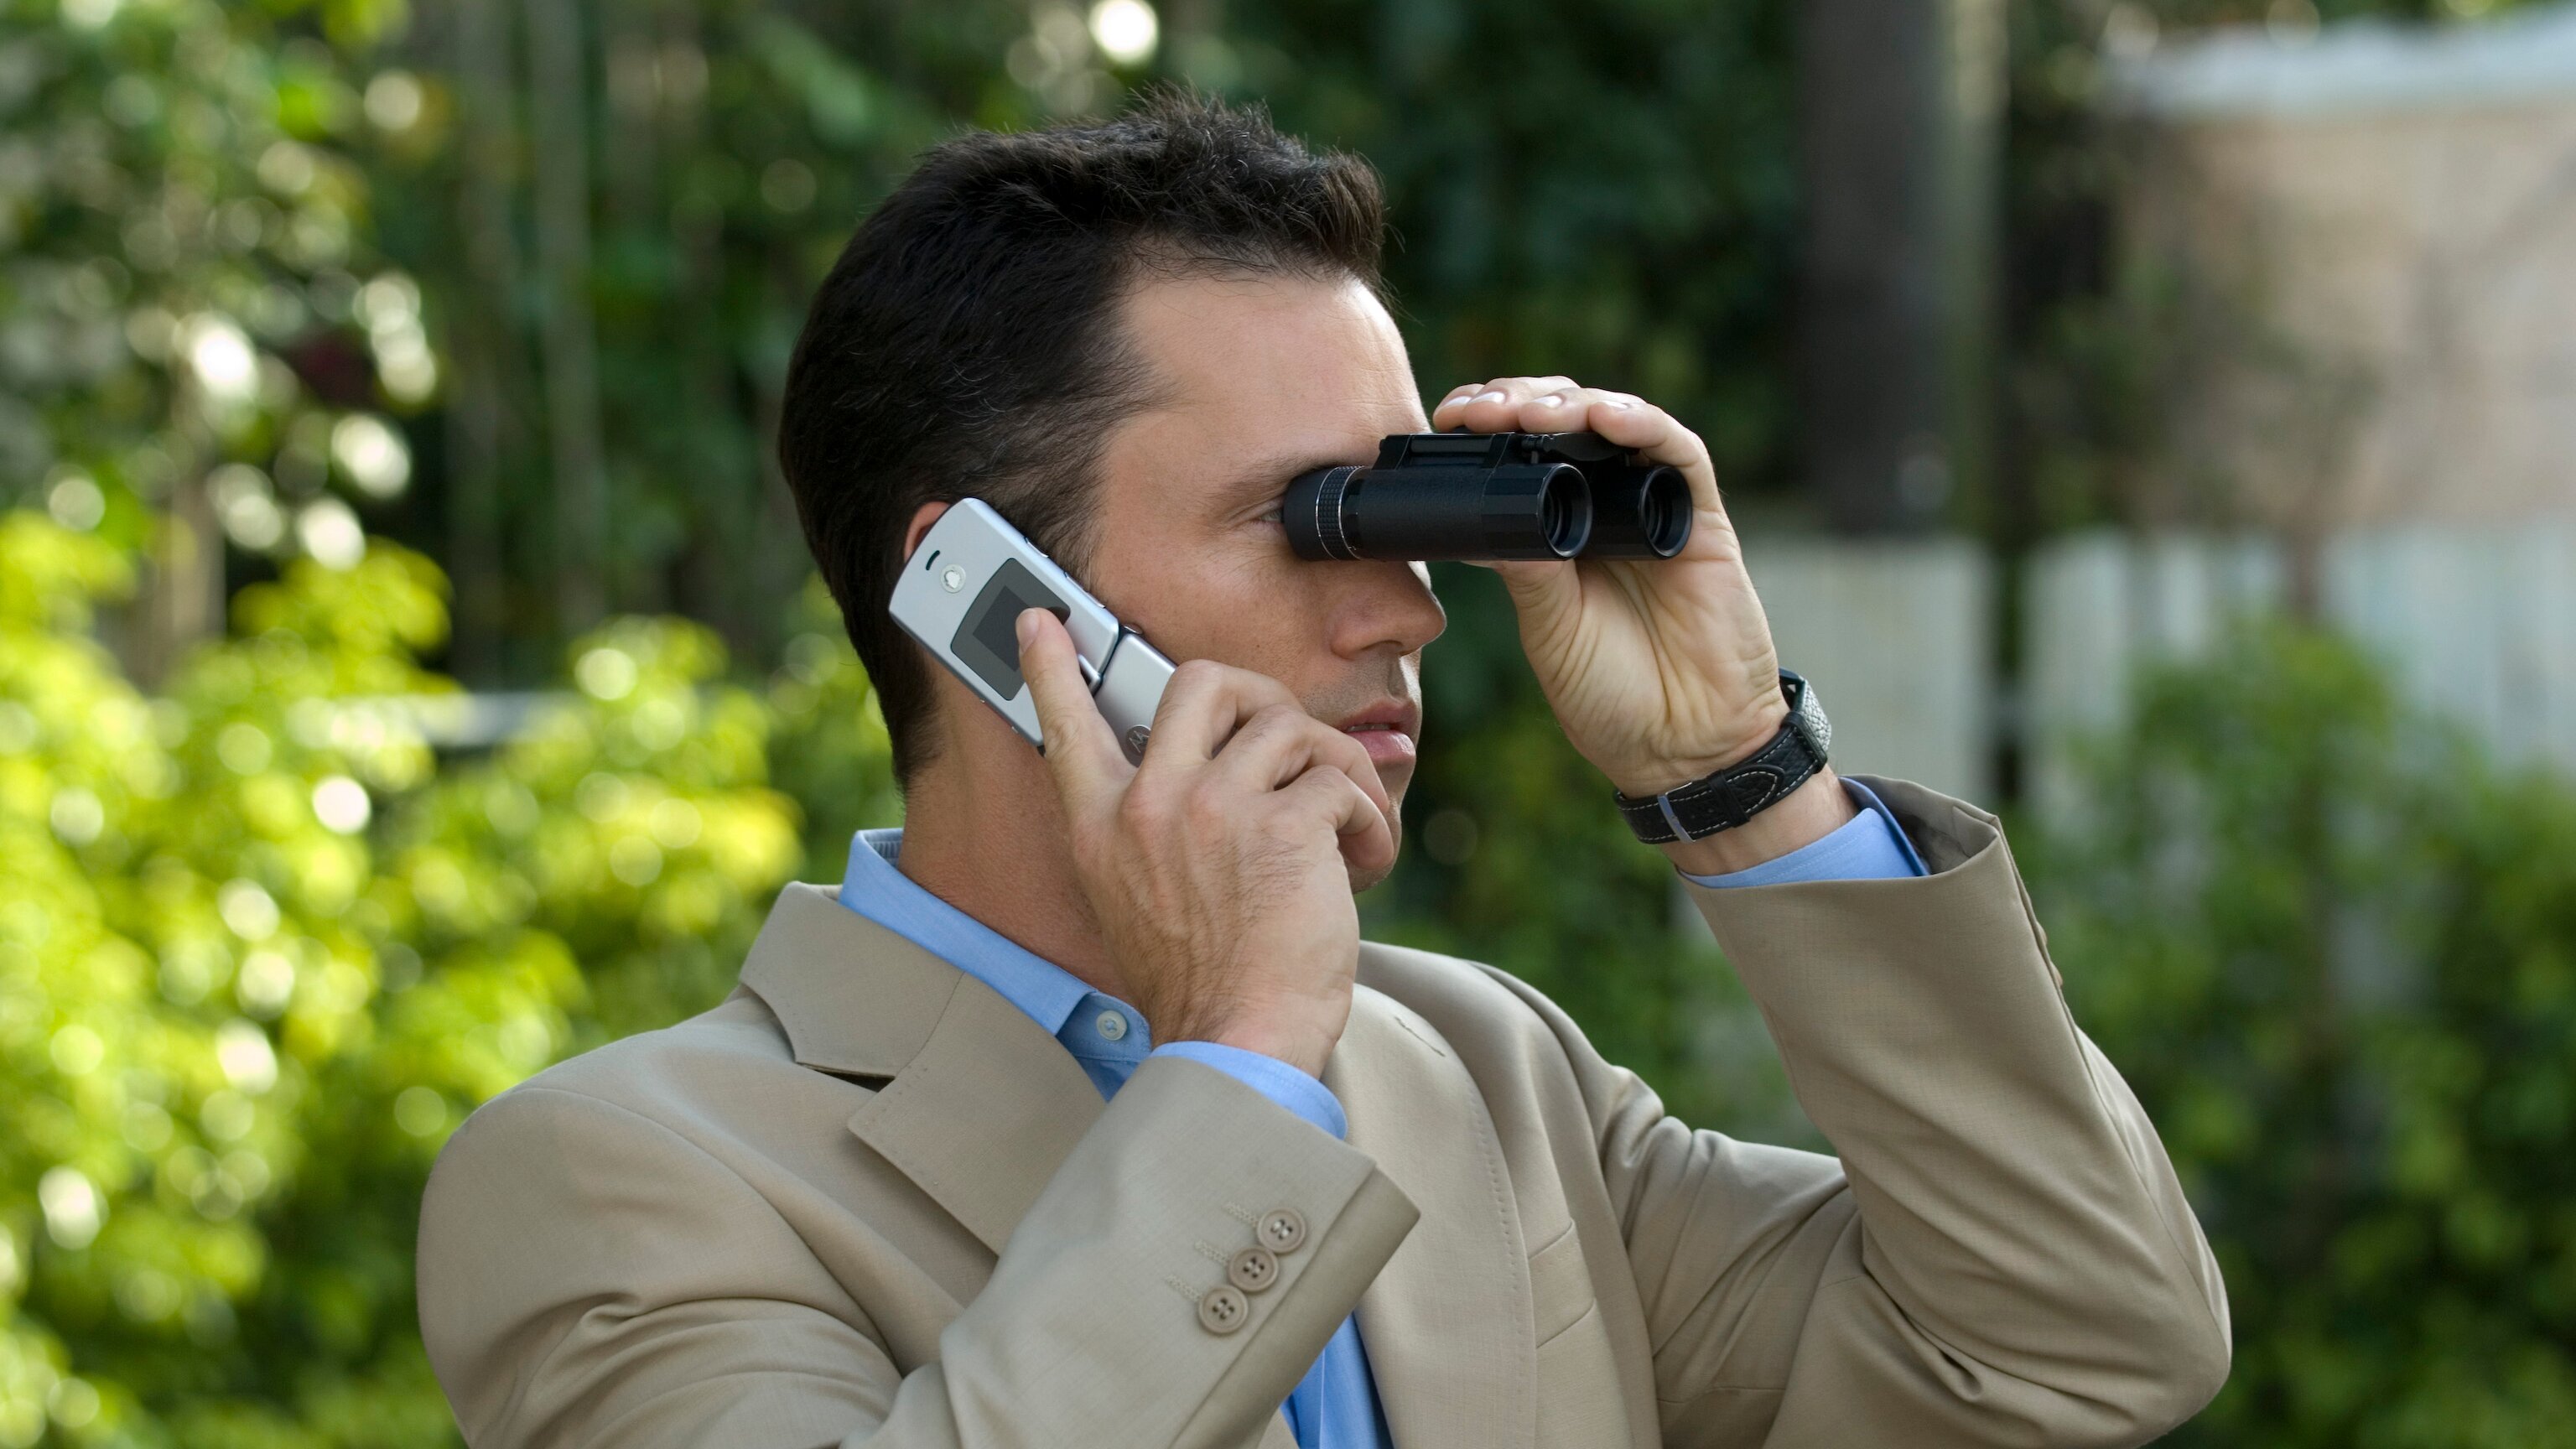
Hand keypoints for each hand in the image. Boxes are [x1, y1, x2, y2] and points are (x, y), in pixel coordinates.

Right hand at [1015, 609, 1395, 1076]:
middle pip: (1203, 680)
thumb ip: (1151, 835)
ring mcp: (1215, 810)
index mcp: (1102, 827)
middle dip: (1261, 697)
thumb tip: (1208, 780)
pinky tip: (1366, 862)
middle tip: (1289, 746)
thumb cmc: (1203, 985)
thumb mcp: (1135, 902)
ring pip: (1289, 725)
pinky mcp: (1284, 827)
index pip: (1067, 727)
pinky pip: (1340, 781)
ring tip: (1346, 831)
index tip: (1038, 618)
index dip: (1054, 667)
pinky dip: (1368, 820)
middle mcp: (1149, 805)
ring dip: (1334, 772)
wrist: (1236, 1045)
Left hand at [1430, 378, 1854, 871]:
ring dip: (1570, 404)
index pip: (1522, 455)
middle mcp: (1606, 507)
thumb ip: (1524, 568)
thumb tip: (1476, 512)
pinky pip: (1678, 454)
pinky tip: (1605, 417)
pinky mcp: (1701, 519)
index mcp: (1558, 530)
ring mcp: (1655, 507)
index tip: (1446, 419)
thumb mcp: (1549, 628)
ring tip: (1527, 411)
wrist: (1685, 748)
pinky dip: (1642, 424)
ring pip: (1615, 424)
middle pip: (1564, 425)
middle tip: (1478, 410)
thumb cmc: (1613, 695)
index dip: (1488, 428)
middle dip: (1518, 403)